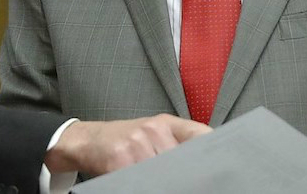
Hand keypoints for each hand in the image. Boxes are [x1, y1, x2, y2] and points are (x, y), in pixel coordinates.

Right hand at [44, 114, 211, 175]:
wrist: (87, 140)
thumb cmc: (124, 140)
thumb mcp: (154, 132)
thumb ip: (180, 141)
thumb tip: (210, 163)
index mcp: (167, 123)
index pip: (201, 136)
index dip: (213, 155)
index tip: (219, 171)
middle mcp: (153, 128)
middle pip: (183, 161)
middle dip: (184, 175)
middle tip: (180, 179)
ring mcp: (136, 142)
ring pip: (163, 173)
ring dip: (161, 181)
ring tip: (152, 178)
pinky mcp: (119, 158)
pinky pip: (141, 179)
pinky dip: (141, 183)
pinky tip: (138, 180)